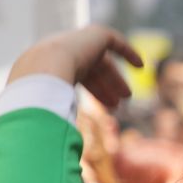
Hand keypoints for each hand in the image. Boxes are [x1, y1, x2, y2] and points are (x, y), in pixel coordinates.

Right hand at [8, 25, 143, 110]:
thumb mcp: (51, 114)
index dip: (96, 91)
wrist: (43, 68)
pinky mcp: (94, 35)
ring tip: (127, 97)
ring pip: (102, 60)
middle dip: (106, 87)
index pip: (79, 76)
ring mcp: (78, 41)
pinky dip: (128, 52)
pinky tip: (140, 66)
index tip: (109, 107)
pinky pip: (115, 41)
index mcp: (52, 64)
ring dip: (115, 79)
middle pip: (91, 69)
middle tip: (119, 104)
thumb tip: (65, 147)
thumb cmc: (42, 95)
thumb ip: (59, 123)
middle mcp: (63, 51)